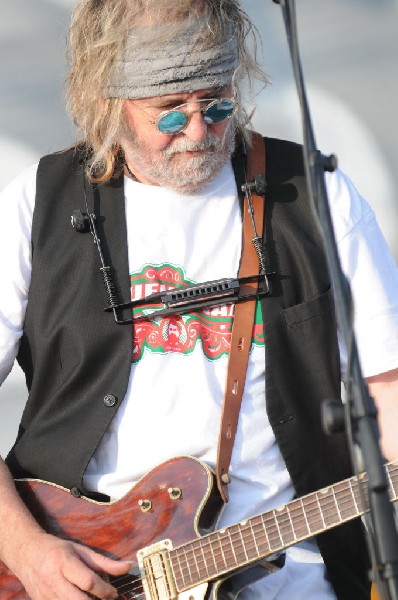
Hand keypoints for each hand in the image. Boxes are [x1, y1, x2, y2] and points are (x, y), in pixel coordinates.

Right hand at [12, 531, 131, 598]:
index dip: (104, 590)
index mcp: (64, 562)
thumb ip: (104, 562)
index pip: (87, 581)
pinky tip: (82, 599)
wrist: (27, 554)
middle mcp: (53, 580)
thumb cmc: (58, 550)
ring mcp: (45, 595)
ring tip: (94, 599)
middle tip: (106, 599)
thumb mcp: (81, 551)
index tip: (114, 593)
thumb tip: (129, 566)